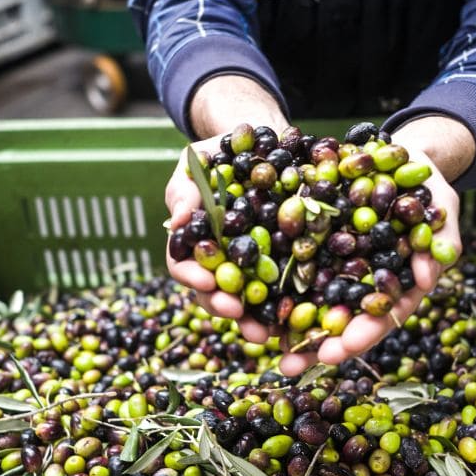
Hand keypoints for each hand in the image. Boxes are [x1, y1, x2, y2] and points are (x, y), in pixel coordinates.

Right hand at [164, 138, 279, 344]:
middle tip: (235, 312)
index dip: (192, 277)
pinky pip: (284, 289)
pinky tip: (296, 320)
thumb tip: (179, 218)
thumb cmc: (219, 154)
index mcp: (195, 242)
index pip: (184, 266)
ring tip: (265, 334)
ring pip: (248, 300)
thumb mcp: (194, 164)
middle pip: (215, 292)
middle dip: (223, 306)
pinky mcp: (283, 262)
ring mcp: (251, 264)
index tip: (204, 281)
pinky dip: (287, 307)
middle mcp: (221, 260)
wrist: (259, 142)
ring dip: (254, 320)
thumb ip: (184, 190)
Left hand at [271, 146, 461, 375]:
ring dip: (290, 326)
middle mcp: (365, 281)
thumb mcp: (441, 206)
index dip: (361, 335)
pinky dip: (273, 286)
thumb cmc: (426, 183)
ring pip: (314, 301)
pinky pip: (292, 266)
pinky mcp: (315, 244)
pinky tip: (249, 301)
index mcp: (398, 281)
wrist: (397, 154)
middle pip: (342, 320)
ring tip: (264, 346)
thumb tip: (426, 279)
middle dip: (316, 344)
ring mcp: (339, 265)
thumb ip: (441, 240)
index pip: (381, 316)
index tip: (339, 352)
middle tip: (290, 364)